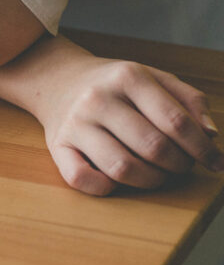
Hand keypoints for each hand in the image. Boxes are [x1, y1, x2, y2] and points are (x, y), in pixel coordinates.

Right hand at [34, 59, 221, 194]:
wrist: (59, 80)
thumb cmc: (116, 86)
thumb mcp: (155, 78)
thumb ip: (189, 101)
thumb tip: (210, 136)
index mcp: (128, 77)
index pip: (176, 122)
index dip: (202, 149)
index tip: (215, 163)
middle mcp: (98, 99)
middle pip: (153, 147)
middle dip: (178, 165)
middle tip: (181, 166)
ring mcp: (75, 124)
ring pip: (122, 168)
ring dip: (150, 180)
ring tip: (157, 174)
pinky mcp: (57, 146)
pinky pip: (81, 178)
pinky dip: (104, 188)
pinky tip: (116, 181)